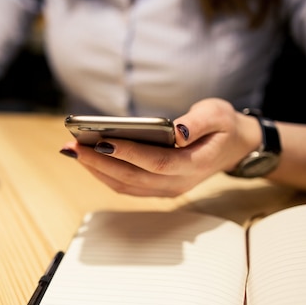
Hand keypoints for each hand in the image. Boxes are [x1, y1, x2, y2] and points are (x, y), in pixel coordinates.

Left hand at [60, 98, 261, 196]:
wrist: (233, 147)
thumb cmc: (223, 126)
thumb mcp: (218, 114)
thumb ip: (198, 123)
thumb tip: (177, 133)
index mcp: (194, 165)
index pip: (157, 162)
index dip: (128, 153)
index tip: (101, 140)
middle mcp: (177, 183)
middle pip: (132, 177)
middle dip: (98, 161)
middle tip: (72, 146)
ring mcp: (165, 190)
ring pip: (124, 185)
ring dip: (95, 169)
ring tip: (72, 150)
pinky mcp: (155, 188)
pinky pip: (125, 185)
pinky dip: (103, 173)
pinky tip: (86, 157)